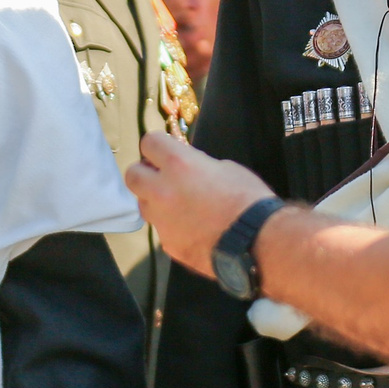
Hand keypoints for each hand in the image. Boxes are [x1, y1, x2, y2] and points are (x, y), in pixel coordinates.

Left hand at [126, 132, 275, 275]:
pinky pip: (162, 230)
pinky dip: (172, 227)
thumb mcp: (226, 168)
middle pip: (132, 175)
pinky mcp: (168, 244)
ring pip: (143, 205)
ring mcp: (162, 220)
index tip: (165, 151)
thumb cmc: (248, 200)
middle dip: (145, 173)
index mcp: (178, 165)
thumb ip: (199, 165)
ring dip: (155, 201)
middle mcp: (161, 191)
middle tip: (162, 177)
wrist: (257, 243)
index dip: (157, 146)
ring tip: (179, 206)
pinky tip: (193, 229)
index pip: (148, 143)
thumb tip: (190, 169)